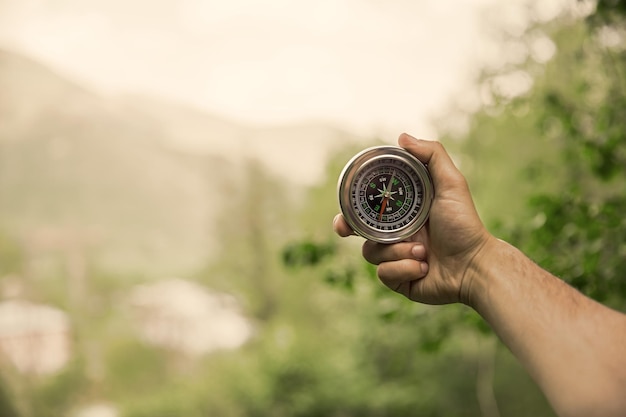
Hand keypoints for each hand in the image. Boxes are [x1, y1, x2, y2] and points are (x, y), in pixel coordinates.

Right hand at [333, 133, 492, 304]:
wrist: (475, 265)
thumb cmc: (465, 224)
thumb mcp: (451, 184)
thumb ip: (432, 156)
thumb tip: (402, 136)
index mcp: (402, 212)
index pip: (368, 206)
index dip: (351, 205)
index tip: (344, 204)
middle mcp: (396, 234)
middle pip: (358, 230)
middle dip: (347, 228)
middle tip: (345, 229)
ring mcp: (396, 258)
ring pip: (371, 253)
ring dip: (395, 251)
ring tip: (422, 250)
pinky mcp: (399, 280)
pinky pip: (384, 274)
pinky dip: (403, 269)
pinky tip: (423, 267)